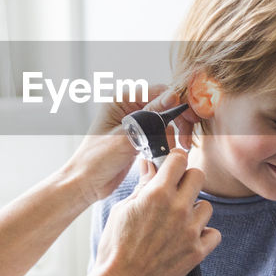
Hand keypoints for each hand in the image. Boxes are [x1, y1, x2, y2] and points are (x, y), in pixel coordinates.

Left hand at [63, 86, 201, 204]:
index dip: (176, 102)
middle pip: (165, 104)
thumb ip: (150, 117)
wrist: (86, 184)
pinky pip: (161, 133)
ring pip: (166, 120)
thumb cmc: (97, 159)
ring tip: (180, 147)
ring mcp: (135, 122)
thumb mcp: (126, 137)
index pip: (158, 91)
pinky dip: (168, 142)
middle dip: (178, 119)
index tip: (188, 117)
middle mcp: (129, 107)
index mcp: (121, 99)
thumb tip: (173, 97)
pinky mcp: (140, 137)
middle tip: (187, 136)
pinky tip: (170, 151)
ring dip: (174, 133)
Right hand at [93, 149, 218, 275]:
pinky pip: (213, 233)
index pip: (179, 159)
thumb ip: (142, 186)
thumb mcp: (122, 210)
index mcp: (157, 194)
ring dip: (195, 210)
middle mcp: (178, 208)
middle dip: (187, 180)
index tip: (171, 166)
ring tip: (178, 222)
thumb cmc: (115, 248)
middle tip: (176, 192)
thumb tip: (150, 165)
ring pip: (206, 206)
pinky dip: (204, 235)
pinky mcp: (197, 251)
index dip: (174, 160)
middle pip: (198, 176)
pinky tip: (188, 239)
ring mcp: (190, 230)